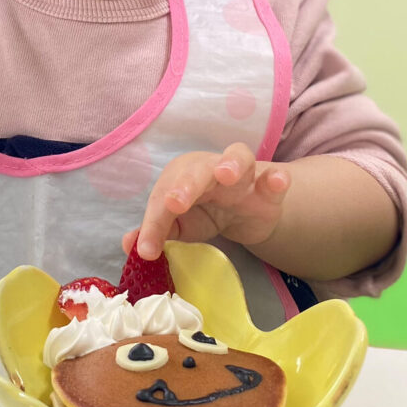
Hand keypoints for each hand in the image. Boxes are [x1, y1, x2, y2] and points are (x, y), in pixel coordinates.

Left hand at [124, 143, 290, 260]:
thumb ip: (156, 231)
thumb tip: (130, 245)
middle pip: (198, 169)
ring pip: (238, 157)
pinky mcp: (268, 188)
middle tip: (174, 203)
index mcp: (181, 176)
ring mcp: (242, 175)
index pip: (164, 196)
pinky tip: (276, 182)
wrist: (247, 212)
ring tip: (227, 176)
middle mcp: (209, 169)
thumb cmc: (204, 211)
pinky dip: (276, 177)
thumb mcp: (179, 225)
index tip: (147, 249)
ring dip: (231, 164)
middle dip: (186, 184)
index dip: (154, 222)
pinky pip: (275, 176)